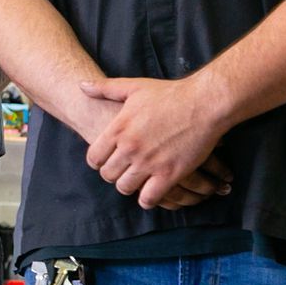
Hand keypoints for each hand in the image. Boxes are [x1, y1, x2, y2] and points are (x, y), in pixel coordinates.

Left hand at [81, 76, 229, 207]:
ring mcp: (149, 162)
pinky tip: (150, 192)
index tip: (106, 161)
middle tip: (121, 172)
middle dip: (112, 175)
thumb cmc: (169, 94)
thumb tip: (81, 86)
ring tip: (135, 182)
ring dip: (129, 186)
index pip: (94, 157)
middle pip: (108, 175)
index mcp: (118, 129)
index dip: (98, 161)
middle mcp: (130, 148)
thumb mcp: (133, 87)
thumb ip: (105, 88)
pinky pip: (149, 198)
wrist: (203, 104)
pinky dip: (148, 199)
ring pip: (126, 188)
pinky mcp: (170, 174)